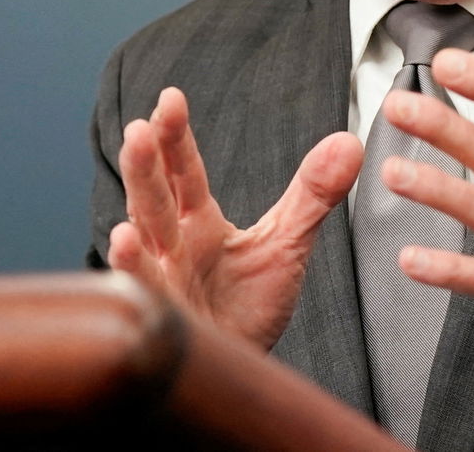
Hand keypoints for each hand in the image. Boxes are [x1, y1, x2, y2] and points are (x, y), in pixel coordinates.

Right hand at [108, 86, 362, 349]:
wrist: (240, 374)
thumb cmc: (248, 308)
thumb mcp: (286, 243)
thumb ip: (312, 194)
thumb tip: (349, 142)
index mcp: (197, 223)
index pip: (185, 173)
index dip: (176, 138)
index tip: (170, 99)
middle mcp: (173, 246)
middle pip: (156, 197)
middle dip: (147, 163)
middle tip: (140, 126)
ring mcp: (165, 281)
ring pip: (143, 237)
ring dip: (134, 203)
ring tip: (129, 169)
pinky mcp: (167, 319)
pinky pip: (145, 292)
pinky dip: (133, 270)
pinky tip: (124, 244)